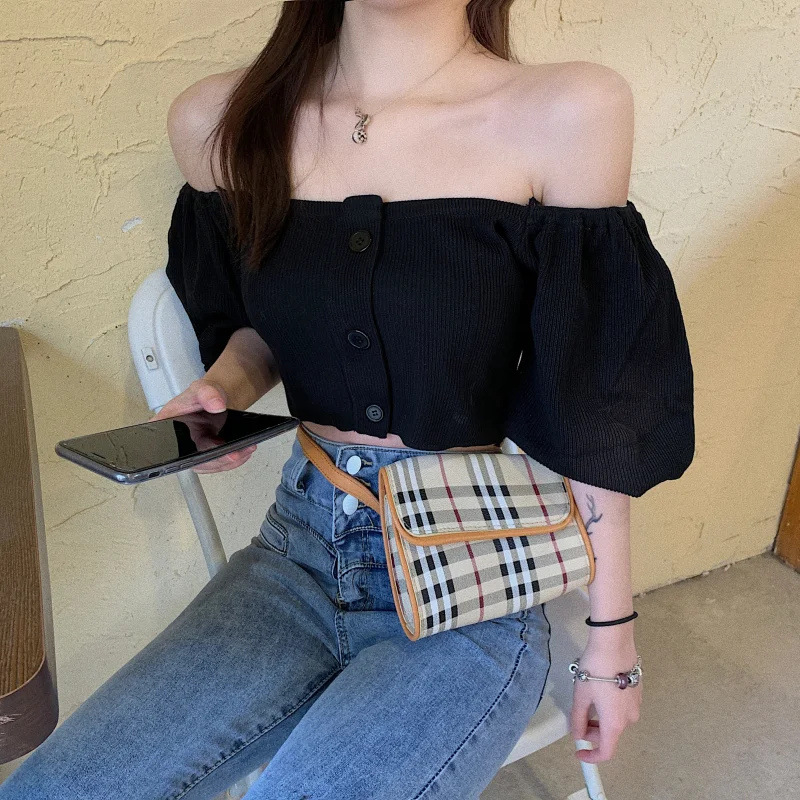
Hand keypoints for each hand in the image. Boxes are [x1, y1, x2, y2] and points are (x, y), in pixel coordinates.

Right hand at [148, 379, 256, 473]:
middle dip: (215, 460)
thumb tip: (217, 405)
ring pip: (208, 465)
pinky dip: (233, 460)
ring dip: (228, 461)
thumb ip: (208, 393)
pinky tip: (243, 452)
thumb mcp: (203, 388)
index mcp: (166, 425)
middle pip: (192, 460)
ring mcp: (193, 449)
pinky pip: (218, 463)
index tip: (207, 451)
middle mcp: (178, 441)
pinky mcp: (207, 453)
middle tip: (233, 455)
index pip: (169, 446)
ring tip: (245, 450)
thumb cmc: (204, 394)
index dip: (184, 455)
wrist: (218, 398)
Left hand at [570, 632, 640, 762]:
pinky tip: (600, 691)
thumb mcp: (581, 695)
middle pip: (610, 735)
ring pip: (616, 720)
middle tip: (578, 718)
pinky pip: (622, 708)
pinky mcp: (638, 691)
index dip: (591, 756)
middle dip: (593, 731)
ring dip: (601, 718)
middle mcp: (630, 718)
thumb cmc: (595, 670)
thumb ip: (578, 719)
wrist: (614, 643)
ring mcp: (637, 704)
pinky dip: (610, 707)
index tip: (578, 751)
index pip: (606, 752)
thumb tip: (577, 735)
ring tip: (587, 700)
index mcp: (615, 723)